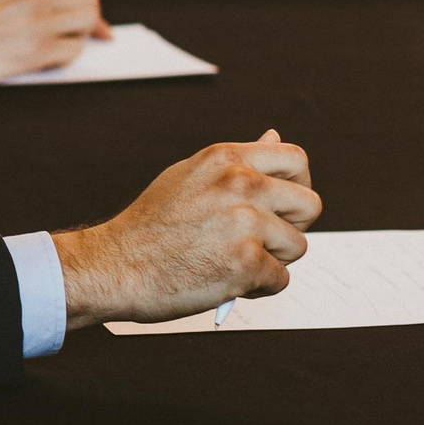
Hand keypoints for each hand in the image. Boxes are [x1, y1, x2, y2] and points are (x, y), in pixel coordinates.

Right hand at [54, 130, 321, 328]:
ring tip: (235, 263)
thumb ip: (236, 163)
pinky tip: (226, 281)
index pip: (295, 158)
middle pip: (309, 204)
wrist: (113, 266)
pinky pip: (280, 279)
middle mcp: (239, 184)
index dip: (298, 184)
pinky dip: (258, 288)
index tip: (284, 203)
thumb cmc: (150, 227)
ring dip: (273, 261)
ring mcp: (245, 223)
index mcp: (225, 159)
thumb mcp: (190, 177)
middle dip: (293, 227)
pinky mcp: (246, 263)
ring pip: (297, 246)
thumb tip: (274, 136)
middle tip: (263, 240)